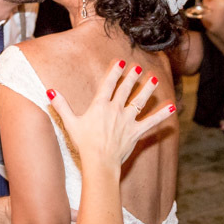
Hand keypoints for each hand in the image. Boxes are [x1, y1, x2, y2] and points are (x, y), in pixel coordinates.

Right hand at [48, 60, 174, 167]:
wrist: (99, 162)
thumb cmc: (84, 144)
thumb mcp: (70, 123)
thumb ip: (61, 106)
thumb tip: (50, 91)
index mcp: (100, 106)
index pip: (108, 84)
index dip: (115, 71)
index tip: (121, 61)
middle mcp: (115, 110)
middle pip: (125, 90)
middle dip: (132, 77)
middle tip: (138, 66)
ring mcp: (127, 121)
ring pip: (139, 101)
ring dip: (147, 90)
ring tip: (154, 79)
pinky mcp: (136, 132)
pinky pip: (151, 122)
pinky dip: (162, 115)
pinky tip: (173, 107)